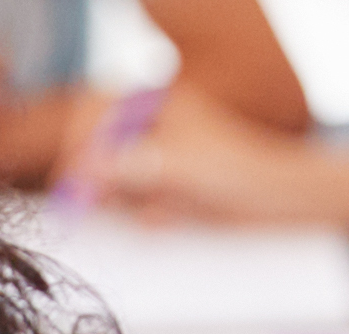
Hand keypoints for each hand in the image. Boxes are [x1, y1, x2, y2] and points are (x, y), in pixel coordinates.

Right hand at [94, 83, 319, 222]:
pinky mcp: (164, 191)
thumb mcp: (175, 162)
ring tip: (164, 203)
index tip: (78, 176)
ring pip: (116, 185)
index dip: (84, 147)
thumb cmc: (233, 168)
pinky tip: (173, 213)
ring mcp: (157, 161)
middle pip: (102, 154)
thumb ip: (128, 164)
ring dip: (133, 202)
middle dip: (108, 181)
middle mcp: (153, 130)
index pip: (99, 117)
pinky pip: (136, 207)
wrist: (270, 199)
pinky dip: (150, 215)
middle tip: (105, 199)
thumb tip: (86, 169)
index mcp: (158, 104)